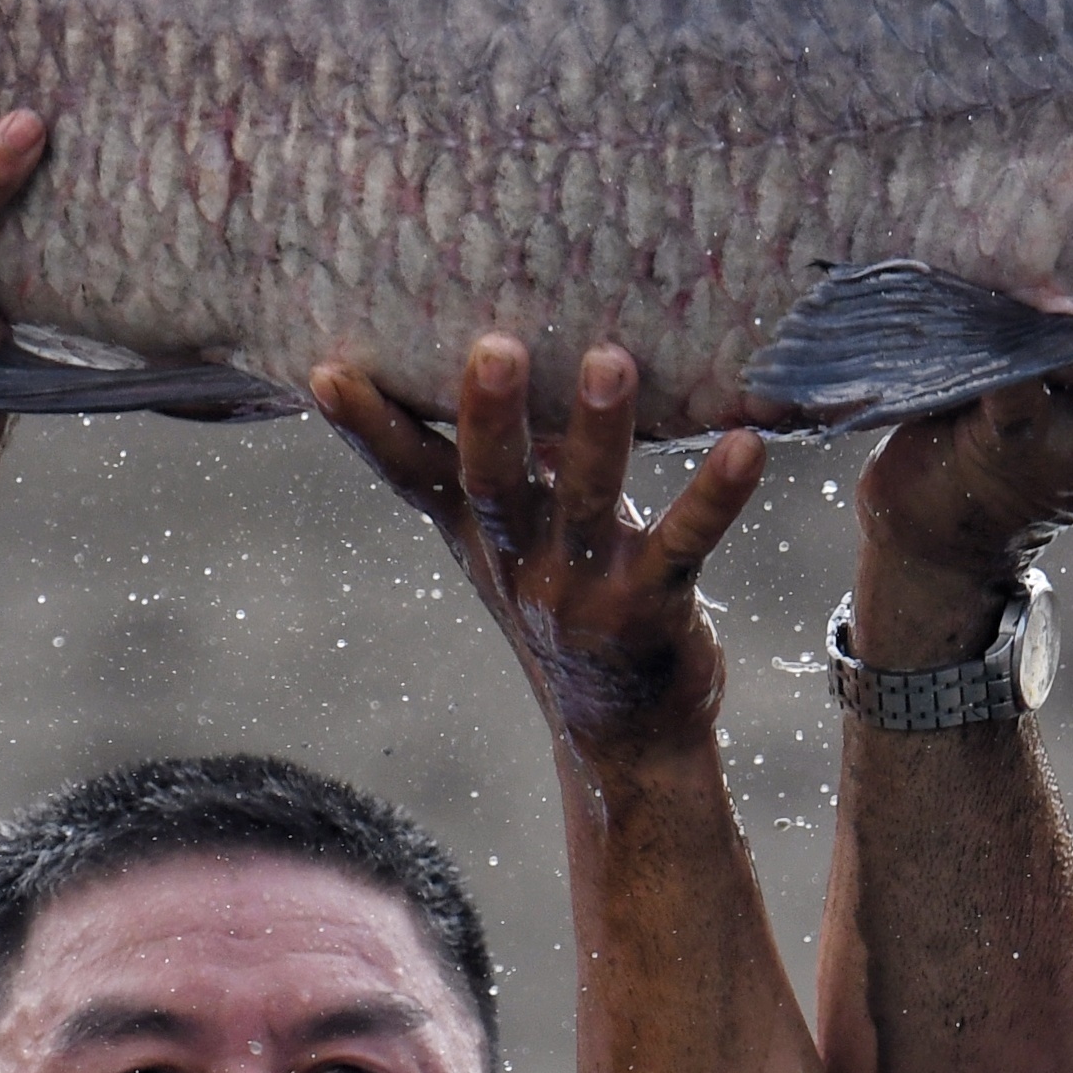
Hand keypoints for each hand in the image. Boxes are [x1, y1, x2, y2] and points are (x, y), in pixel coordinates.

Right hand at [314, 335, 769, 755]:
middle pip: (490, 483)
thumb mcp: (512, 535)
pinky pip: (685, 543)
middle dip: (489, 416)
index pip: (409, 473)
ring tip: (611, 362)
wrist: (622, 735)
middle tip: (493, 348)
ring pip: (586, 503)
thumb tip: (486, 338)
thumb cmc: (567, 598)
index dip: (366, 427)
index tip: (325, 372)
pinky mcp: (650, 605)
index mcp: (478, 533)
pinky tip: (747, 445)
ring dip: (599, 433)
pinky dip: (716, 494)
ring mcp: (581, 588)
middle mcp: (518, 561)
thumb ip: (495, 456)